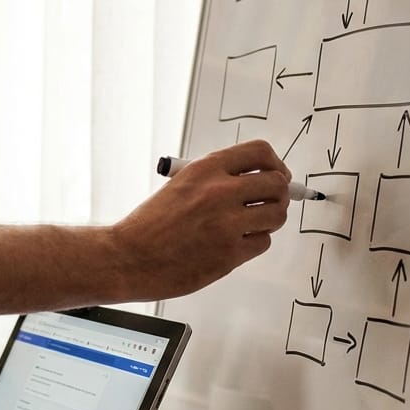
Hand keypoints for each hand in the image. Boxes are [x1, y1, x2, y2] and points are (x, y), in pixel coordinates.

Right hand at [113, 140, 290, 299]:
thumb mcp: (179, 184)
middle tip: (272, 201)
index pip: (260, 152)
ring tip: (256, 222)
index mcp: (205, 169)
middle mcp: (219, 192)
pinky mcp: (230, 254)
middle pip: (277, 184)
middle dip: (280, 193)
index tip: (277, 173)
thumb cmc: (149, 225)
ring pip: (277, 215)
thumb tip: (254, 178)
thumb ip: (215, 178)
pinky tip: (237, 242)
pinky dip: (255, 242)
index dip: (275, 163)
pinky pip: (262, 242)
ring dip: (271, 218)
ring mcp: (227, 224)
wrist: (129, 257)